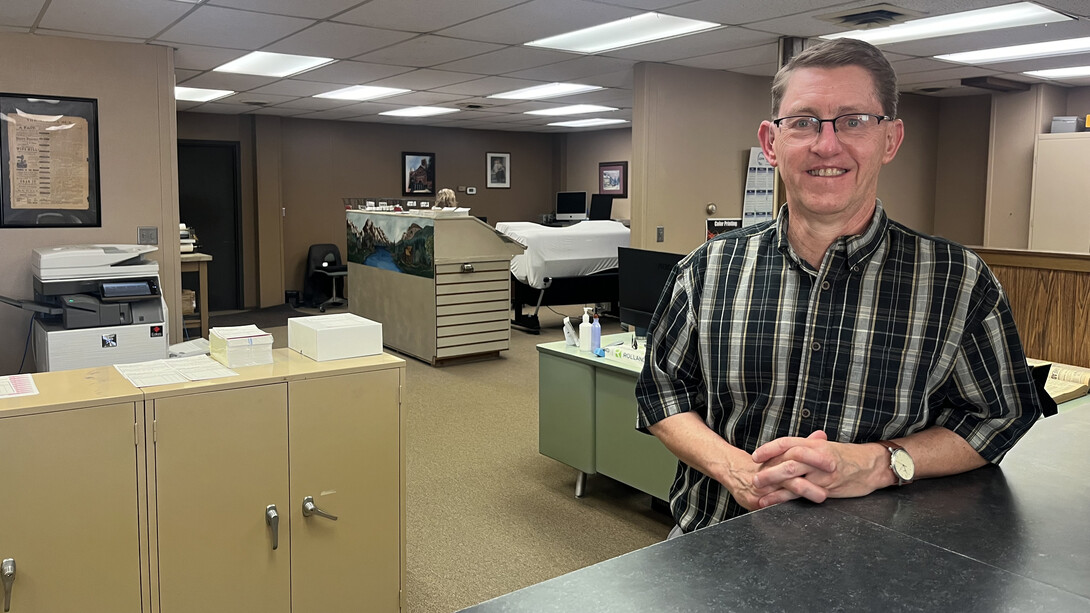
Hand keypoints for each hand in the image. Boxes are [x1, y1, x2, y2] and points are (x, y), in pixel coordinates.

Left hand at [749, 431, 885, 508]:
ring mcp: (821, 473)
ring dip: (773, 484)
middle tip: (752, 477)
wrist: (873, 466)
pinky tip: (772, 503)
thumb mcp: (827, 448)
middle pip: (787, 460)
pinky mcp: (826, 487)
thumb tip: (789, 450)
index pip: (787, 443)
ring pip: (793, 476)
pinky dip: (785, 498)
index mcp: (814, 444)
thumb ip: (808, 448)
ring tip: (758, 491)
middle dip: (768, 469)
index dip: (769, 449)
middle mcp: (816, 457)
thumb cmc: (850, 458)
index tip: (755, 456)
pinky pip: (802, 493)